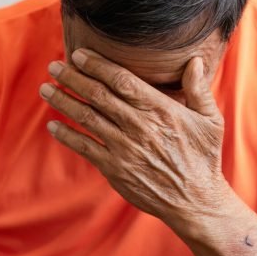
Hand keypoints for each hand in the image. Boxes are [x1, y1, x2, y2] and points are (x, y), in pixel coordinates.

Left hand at [40, 48, 227, 232]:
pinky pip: (85, 148)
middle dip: (73, 78)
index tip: (80, 54)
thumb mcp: (210, 121)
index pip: (123, 80)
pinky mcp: (114, 169)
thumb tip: (194, 60)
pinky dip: (66, 136)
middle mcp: (139, 127)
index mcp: (161, 110)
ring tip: (46, 89)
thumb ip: (198, 90)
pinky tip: (52, 125)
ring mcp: (124, 148)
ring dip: (63, 102)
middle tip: (54, 66)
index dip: (98, 65)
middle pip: (98, 95)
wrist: (194, 201)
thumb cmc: (202, 158)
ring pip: (87, 118)